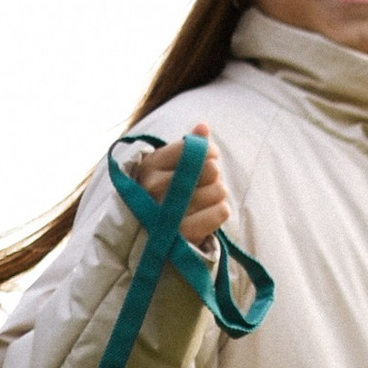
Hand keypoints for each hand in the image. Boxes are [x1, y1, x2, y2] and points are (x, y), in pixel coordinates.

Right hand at [128, 131, 231, 252]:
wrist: (146, 242)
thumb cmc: (162, 198)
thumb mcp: (167, 169)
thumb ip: (187, 147)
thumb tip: (203, 126)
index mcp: (150, 166)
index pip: (195, 148)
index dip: (210, 152)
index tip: (209, 160)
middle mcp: (154, 188)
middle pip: (211, 169)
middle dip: (214, 177)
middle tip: (203, 187)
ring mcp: (167, 213)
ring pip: (219, 190)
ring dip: (218, 196)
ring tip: (204, 203)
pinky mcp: (183, 236)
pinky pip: (221, 212)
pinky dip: (220, 212)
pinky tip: (208, 216)